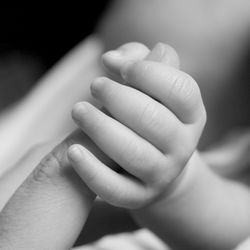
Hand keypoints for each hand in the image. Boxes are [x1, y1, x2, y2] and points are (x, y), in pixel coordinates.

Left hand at [68, 42, 205, 208]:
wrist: (153, 161)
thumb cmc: (147, 115)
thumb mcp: (151, 84)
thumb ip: (138, 61)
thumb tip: (113, 59)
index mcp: (192, 115)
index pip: (180, 90)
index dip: (147, 72)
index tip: (113, 63)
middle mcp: (183, 146)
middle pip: (154, 120)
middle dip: (119, 98)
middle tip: (94, 85)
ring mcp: (162, 174)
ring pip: (134, 154)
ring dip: (102, 129)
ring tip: (78, 110)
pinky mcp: (138, 196)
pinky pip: (116, 189)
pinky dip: (92, 172)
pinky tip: (73, 152)